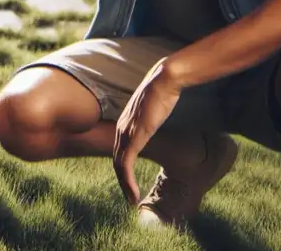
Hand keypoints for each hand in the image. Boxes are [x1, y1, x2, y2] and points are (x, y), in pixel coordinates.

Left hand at [113, 60, 181, 204]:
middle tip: (130, 199)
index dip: (123, 171)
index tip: (130, 185)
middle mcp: (121, 129)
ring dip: (125, 186)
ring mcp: (126, 133)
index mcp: (124, 124)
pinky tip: (134, 193)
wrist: (164, 80)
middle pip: (116, 161)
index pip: (119, 152)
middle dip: (123, 182)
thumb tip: (155, 120)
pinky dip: (127, 181)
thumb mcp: (153, 111)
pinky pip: (125, 164)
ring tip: (132, 201)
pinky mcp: (135, 137)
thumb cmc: (163, 92)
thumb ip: (150, 119)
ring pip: (119, 166)